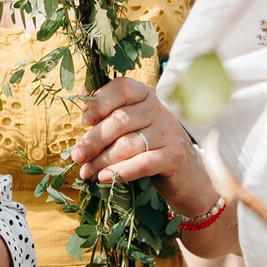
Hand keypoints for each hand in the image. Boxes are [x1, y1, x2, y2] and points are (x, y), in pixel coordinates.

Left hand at [65, 79, 231, 253]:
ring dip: (101, 161)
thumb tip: (82, 90)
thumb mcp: (133, 125)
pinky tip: (105, 178)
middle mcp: (160, 109)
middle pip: (119, 121)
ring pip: (126, 144)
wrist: (188, 176)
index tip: (85, 120)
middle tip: (77, 156)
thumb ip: (111, 110)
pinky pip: (141, 163)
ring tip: (87, 172)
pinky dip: (120, 171)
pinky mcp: (175, 156)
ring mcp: (170, 131)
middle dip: (93, 141)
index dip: (100, 102)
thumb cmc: (152, 147)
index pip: (122, 88)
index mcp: (147, 95)